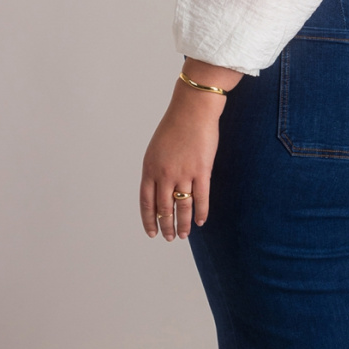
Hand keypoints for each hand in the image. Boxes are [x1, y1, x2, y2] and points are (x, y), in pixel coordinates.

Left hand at [139, 59, 240, 238]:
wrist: (192, 110)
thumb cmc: (175, 126)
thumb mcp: (156, 149)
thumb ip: (156, 170)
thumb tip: (160, 190)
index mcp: (150, 169)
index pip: (146, 202)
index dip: (149, 220)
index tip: (152, 233)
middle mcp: (164, 174)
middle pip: (164, 208)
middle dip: (166, 226)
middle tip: (169, 238)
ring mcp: (183, 173)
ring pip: (181, 207)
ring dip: (182, 224)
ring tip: (183, 235)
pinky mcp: (201, 170)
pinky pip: (201, 197)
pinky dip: (201, 212)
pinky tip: (200, 222)